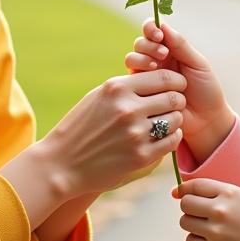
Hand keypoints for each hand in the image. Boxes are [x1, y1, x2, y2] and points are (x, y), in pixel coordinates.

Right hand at [42, 70, 186, 197]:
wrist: (61, 164)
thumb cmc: (81, 126)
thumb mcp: (99, 96)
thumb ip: (126, 86)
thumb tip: (156, 76)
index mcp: (117, 88)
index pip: (164, 77)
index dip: (176, 81)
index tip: (177, 86)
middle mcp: (128, 109)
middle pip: (173, 98)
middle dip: (178, 100)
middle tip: (175, 104)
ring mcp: (135, 134)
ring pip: (175, 120)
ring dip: (175, 120)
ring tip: (167, 121)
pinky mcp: (140, 157)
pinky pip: (171, 142)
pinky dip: (173, 137)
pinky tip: (165, 136)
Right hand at [125, 20, 234, 158]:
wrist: (206, 121)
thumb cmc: (206, 91)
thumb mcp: (197, 65)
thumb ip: (181, 45)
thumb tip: (163, 24)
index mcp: (170, 50)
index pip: (153, 32)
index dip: (151, 28)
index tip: (158, 34)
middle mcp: (156, 61)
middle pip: (140, 44)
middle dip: (147, 45)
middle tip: (163, 54)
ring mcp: (147, 78)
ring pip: (132, 60)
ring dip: (142, 59)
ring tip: (156, 67)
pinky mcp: (141, 94)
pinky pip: (132, 82)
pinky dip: (139, 78)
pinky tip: (153, 85)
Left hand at [173, 178, 239, 240]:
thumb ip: (218, 192)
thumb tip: (180, 193)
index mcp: (229, 193)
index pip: (194, 185)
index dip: (183, 189)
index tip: (179, 193)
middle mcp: (220, 210)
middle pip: (185, 203)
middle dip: (189, 207)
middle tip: (200, 213)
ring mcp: (217, 231)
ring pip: (185, 222)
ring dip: (192, 223)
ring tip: (207, 227)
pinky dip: (195, 240)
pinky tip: (209, 239)